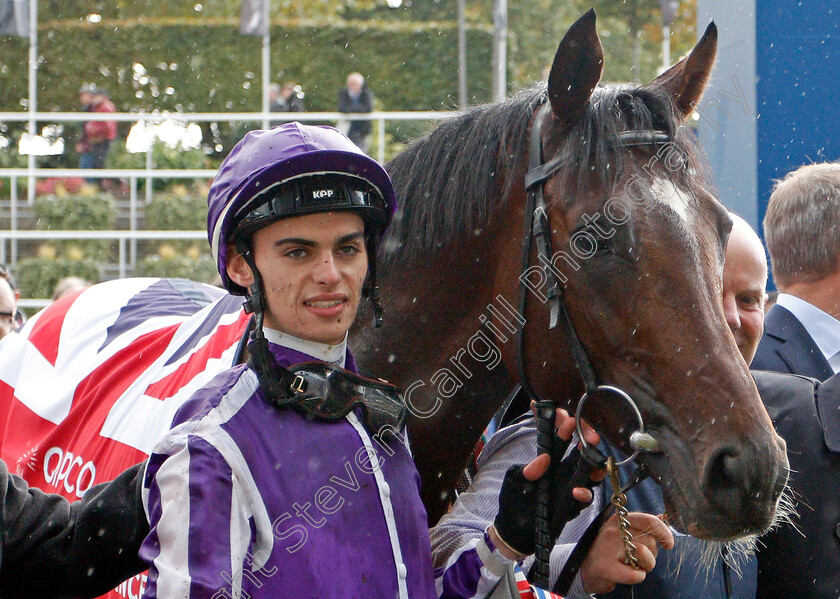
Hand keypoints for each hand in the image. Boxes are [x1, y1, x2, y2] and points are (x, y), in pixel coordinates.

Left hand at [491, 408, 604, 558]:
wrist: (513, 529)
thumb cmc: (513, 498)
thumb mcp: (514, 479)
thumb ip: (527, 470)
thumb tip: (543, 458)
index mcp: (549, 461)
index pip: (560, 441)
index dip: (565, 429)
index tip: (568, 418)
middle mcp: (563, 472)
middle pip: (582, 453)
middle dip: (588, 442)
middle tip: (591, 435)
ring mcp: (569, 488)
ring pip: (590, 474)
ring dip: (595, 466)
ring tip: (594, 460)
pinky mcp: (571, 506)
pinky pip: (584, 498)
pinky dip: (584, 493)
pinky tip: (577, 491)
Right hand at [580, 512, 673, 594]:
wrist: (586, 568)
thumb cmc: (609, 550)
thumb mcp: (622, 531)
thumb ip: (641, 525)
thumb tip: (663, 517)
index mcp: (619, 520)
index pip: (649, 520)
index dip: (664, 532)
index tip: (668, 544)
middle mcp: (614, 531)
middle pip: (650, 541)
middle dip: (652, 553)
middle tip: (639, 558)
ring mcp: (609, 549)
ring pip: (645, 555)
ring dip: (645, 566)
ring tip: (633, 565)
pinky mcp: (607, 568)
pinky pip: (635, 574)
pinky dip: (638, 576)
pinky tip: (631, 574)